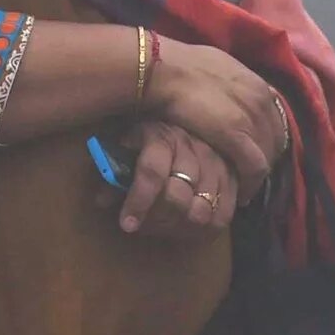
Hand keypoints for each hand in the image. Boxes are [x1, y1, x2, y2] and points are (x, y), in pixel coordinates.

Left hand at [114, 120, 237, 239]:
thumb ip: (115, 170)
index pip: (151, 171)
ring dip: (179, 229)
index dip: (138, 201)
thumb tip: (102, 201)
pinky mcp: (232, 176)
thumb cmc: (149, 132)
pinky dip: (205, 231)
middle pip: (177, 198)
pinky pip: (224, 215)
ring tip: (163, 230)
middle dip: (157, 220)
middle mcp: (192, 147)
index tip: (126, 224)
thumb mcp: (128, 142)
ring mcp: (216, 162)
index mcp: (161, 136)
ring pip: (202, 211)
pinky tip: (188, 231)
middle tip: (143, 227)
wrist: (182, 103)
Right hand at [145, 38, 287, 186]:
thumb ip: (232, 81)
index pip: (276, 120)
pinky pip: (255, 167)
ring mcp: (250, 117)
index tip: (255, 152)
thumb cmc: (180, 66)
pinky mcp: (237, 136)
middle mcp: (261, 100)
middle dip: (265, 158)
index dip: (267, 140)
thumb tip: (234, 90)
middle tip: (249, 173)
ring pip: (269, 154)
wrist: (163, 70)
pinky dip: (251, 184)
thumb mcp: (216, 66)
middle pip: (276, 139)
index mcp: (256, 83)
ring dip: (257, 173)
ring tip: (244, 185)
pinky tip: (242, 194)